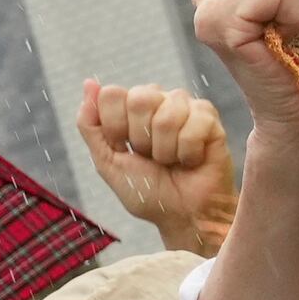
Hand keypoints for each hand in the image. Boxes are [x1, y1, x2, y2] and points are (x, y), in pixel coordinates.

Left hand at [79, 77, 238, 252]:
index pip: (111, 94)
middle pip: (139, 98)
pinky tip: (191, 160)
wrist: (182, 216)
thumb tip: (88, 83)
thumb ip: (91, 124)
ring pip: (167, 115)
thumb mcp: (107, 161)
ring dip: (166, 150)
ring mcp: (185, 107)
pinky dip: (188, 153)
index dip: (115, 127)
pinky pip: (194, 125)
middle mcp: (157, 101)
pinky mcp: (210, 117)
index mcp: (129, 108)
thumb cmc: (147, 191)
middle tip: (150, 156)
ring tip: (172, 161)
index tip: (124, 148)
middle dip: (141, 138)